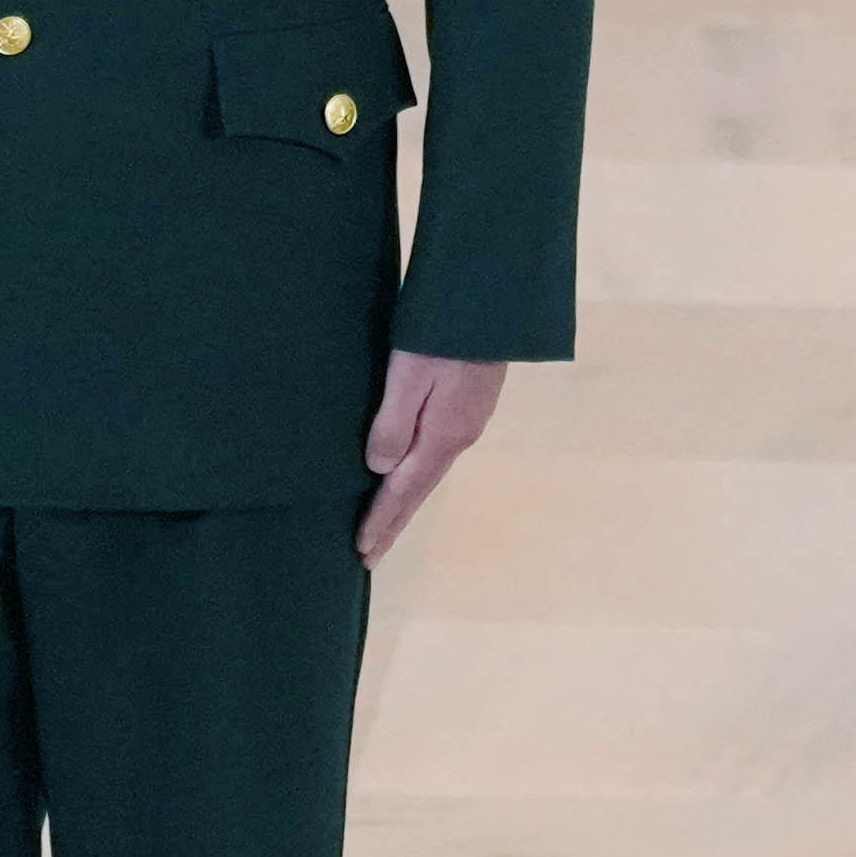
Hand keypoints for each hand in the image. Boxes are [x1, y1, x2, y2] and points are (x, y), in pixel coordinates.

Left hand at [357, 350, 505, 563]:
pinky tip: (409, 475)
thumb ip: (393, 423)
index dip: (382, 520)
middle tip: (369, 555)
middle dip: (393, 523)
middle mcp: (459, 436)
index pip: (405, 490)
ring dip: (404, 502)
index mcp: (443, 435)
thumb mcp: (409, 374)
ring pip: (428, 474)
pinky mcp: (468, 406)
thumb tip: (380, 469)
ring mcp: (467, 422)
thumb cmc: (444, 332)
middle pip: (418, 490)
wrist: (493, 301)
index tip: (362, 549)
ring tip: (383, 525)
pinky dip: (417, 477)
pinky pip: (435, 455)